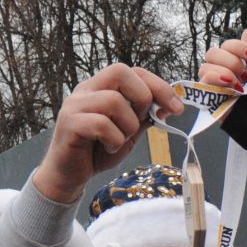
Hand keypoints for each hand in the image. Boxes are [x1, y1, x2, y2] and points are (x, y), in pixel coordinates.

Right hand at [32, 64, 181, 202]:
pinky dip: (113, 140)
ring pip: (113, 100)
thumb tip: (168, 105)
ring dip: (127, 125)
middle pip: (119, 71)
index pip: (133, 71)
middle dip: (142, 97)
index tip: (177, 108)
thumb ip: (144, 116)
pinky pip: (101, 124)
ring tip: (120, 140)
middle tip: (142, 120)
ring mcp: (75, 105)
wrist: (69, 175)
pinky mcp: (69, 123)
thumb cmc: (98, 151)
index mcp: (101, 87)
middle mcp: (86, 90)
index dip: (158, 85)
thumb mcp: (128, 132)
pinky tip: (109, 147)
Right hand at [198, 28, 246, 161]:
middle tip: (245, 76)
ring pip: (204, 69)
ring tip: (238, 86)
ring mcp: (221, 92)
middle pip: (211, 54)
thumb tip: (246, 31)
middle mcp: (229, 78)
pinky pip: (202, 89)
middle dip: (228, 59)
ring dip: (220, 71)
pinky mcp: (215, 108)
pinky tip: (230, 89)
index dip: (236, 47)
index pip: (227, 47)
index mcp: (244, 69)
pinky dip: (212, 82)